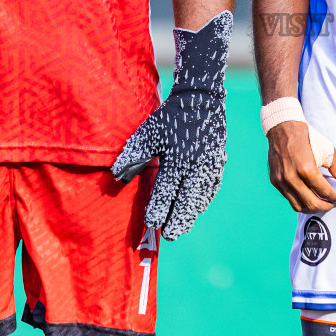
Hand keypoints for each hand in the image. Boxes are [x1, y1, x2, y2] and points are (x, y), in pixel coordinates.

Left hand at [112, 11, 230, 238]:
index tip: (151, 223)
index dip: (158, 209)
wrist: (201, 100)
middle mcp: (196, 166)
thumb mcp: (148, 133)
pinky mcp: (219, 163)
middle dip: (177, 220)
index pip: (166, 192)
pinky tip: (195, 209)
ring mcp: (211, 166)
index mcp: (178, 159)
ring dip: (190, 215)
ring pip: (200, 197)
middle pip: (186, 201)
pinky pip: (211, 188)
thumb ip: (133, 156)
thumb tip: (117, 178)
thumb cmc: (169, 117)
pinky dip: (202, 201)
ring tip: (180, 228)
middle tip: (169, 235)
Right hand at [267, 120, 335, 211]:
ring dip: (312, 208)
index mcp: (307, 169)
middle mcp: (292, 178)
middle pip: (312, 204)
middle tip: (333, 203)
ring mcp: (281, 180)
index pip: (325, 193)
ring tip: (322, 202)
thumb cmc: (309, 138)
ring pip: (298, 206)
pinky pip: (289, 198)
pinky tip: (309, 195)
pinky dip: (300, 201)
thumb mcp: (328, 152)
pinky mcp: (275, 181)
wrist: (284, 128)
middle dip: (326, 206)